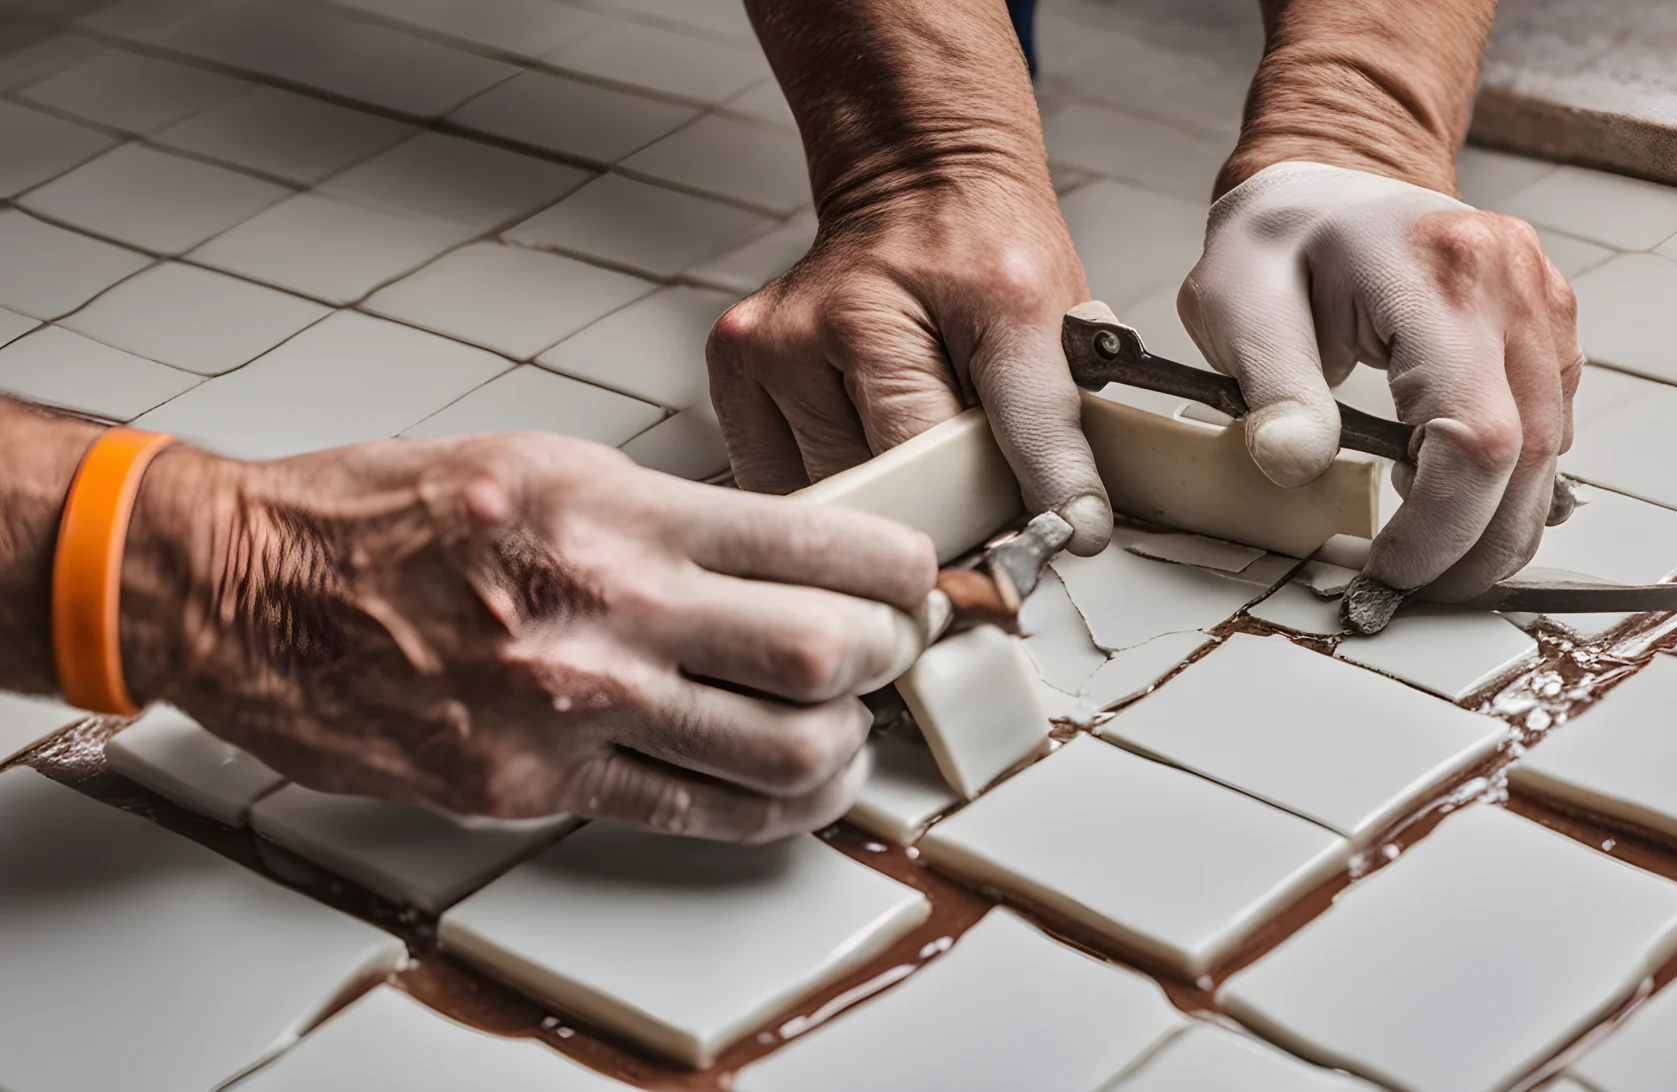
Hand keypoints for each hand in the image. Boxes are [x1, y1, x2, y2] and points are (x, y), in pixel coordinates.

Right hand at [119, 433, 935, 839]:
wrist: (246, 584)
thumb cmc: (385, 514)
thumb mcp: (547, 462)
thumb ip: (670, 516)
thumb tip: (784, 557)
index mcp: (616, 509)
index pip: (820, 545)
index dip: (902, 574)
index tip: (916, 581)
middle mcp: (607, 608)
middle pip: (826, 654)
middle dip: (891, 660)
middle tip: (894, 655)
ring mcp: (571, 706)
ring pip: (781, 752)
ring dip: (844, 749)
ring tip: (846, 731)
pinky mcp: (531, 783)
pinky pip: (692, 814)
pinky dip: (767, 812)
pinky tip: (784, 791)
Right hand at [704, 177, 1113, 553]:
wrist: (920, 182)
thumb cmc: (985, 253)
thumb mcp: (1055, 326)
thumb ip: (1057, 428)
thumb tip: (1072, 527)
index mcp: (939, 297)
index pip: (979, 442)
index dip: (1016, 501)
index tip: (1053, 538)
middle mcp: (842, 317)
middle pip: (899, 483)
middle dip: (943, 498)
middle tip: (970, 473)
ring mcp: (775, 345)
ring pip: (840, 491)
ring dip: (882, 489)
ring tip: (908, 433)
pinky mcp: (735, 368)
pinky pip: (783, 480)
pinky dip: (828, 478)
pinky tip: (856, 432)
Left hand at [1177, 161, 1580, 598]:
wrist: (1326, 181)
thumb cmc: (1279, 243)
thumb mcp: (1240, 307)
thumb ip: (1272, 389)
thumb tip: (1293, 467)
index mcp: (1439, 273)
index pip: (1474, 437)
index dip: (1442, 527)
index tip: (1388, 572)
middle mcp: (1511, 283)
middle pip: (1529, 456)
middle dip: (1476, 546)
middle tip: (1412, 590)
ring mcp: (1542, 301)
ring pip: (1552, 449)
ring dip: (1497, 520)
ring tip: (1424, 552)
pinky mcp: (1549, 324)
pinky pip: (1550, 424)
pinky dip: (1508, 479)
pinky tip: (1448, 495)